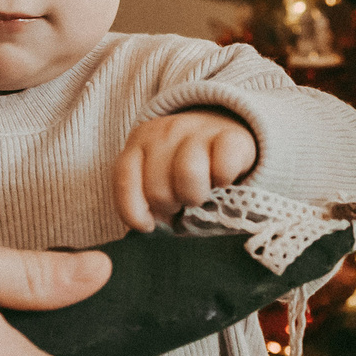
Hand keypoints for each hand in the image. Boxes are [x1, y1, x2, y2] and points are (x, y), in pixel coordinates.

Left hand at [115, 110, 257, 230]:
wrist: (222, 128)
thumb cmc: (182, 164)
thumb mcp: (155, 175)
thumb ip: (145, 198)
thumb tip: (150, 227)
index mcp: (139, 142)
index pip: (124, 179)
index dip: (133, 211)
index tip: (147, 225)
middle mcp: (165, 132)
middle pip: (158, 188)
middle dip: (169, 206)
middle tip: (180, 203)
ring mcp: (198, 130)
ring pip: (188, 175)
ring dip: (195, 196)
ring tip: (199, 194)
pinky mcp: (230, 136)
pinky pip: (223, 167)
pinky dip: (224, 181)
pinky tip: (222, 181)